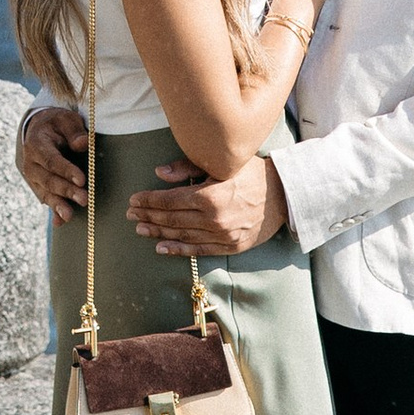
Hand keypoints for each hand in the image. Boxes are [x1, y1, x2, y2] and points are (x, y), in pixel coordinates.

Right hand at [16, 101, 87, 216]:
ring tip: (70, 215)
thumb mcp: (66, 119)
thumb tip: (83, 143)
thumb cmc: (57, 124)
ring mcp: (32, 177)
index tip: (82, 179)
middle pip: (48, 179)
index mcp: (36, 144)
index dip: (66, 170)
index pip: (51, 160)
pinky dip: (53, 211)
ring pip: (45, 192)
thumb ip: (74, 131)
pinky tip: (60, 222)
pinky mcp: (37, 186)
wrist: (38, 129)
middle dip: (66, 190)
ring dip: (58, 204)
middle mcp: (30, 163)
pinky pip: (45, 199)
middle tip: (84, 199)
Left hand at [129, 153, 287, 254]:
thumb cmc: (250, 174)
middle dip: (148, 216)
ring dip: (158, 233)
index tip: (134, 199)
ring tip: (140, 229)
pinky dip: (178, 249)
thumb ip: (188, 167)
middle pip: (172, 219)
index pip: (170, 200)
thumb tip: (159, 173)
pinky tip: (161, 247)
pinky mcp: (230, 246)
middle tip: (131, 214)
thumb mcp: (221, 164)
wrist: (283, 195)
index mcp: (211, 196)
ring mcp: (223, 236)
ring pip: (182, 236)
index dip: (149, 200)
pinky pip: (199, 250)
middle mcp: (215, 219)